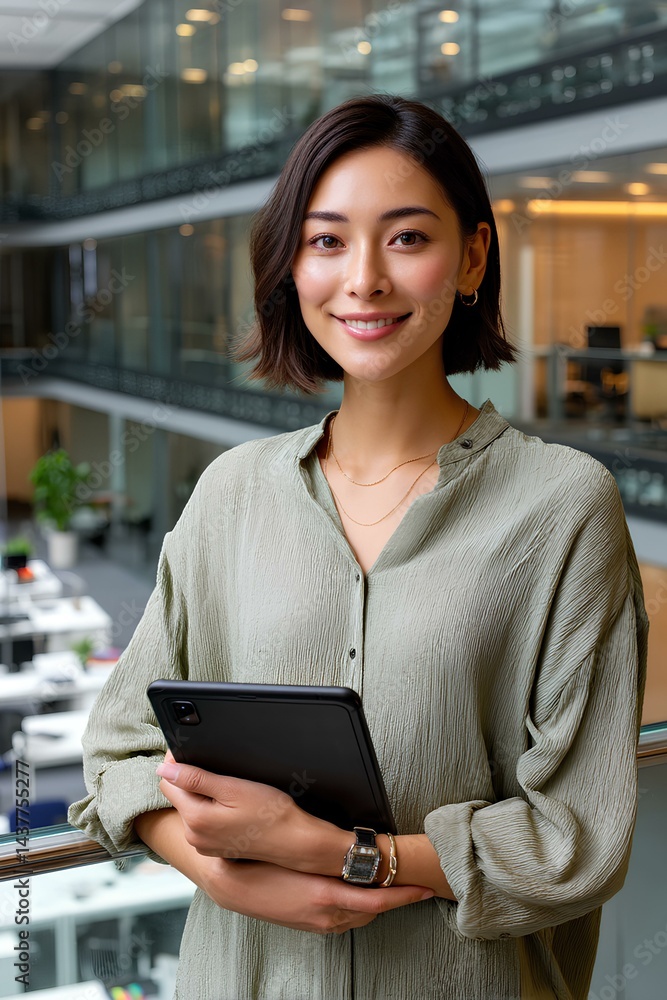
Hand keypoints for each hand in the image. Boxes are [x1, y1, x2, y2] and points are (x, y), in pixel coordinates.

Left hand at [156, 751, 348, 872]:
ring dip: (202, 796)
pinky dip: (211, 811)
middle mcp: (194, 836)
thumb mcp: (232, 787)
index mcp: (195, 819)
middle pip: (179, 796)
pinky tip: (232, 808)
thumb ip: (195, 778)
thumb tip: (164, 768)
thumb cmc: (269, 813)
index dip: (178, 763)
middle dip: (192, 781)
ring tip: (230, 792)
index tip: (194, 752)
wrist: (293, 840)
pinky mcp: (213, 849)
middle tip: (221, 774)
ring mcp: (203, 845)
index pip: (168, 782)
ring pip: (191, 809)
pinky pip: (202, 823)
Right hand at [196, 854, 434, 934]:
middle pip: (374, 911)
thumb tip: (359, 846)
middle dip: (396, 898)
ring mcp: (317, 923)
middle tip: (414, 881)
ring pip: (360, 918)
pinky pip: (345, 921)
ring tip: (392, 884)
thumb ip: (330, 856)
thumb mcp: (298, 855)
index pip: (377, 901)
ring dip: (378, 904)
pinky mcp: (310, 924)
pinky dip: (360, 909)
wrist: (231, 883)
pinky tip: (360, 893)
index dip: (404, 895)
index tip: (424, 888)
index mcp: (324, 896)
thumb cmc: (262, 861)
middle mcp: (325, 915)